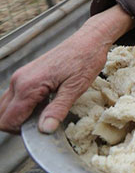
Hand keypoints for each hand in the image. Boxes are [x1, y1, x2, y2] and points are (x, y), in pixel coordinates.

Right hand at [0, 5, 132, 133]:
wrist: (89, 40)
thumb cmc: (85, 60)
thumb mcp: (75, 88)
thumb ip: (57, 110)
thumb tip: (45, 130)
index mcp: (28, 86)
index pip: (8, 121)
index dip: (21, 132)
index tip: (40, 131)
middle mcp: (18, 81)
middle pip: (2, 115)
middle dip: (18, 126)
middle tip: (42, 124)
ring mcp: (21, 76)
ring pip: (6, 106)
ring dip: (20, 116)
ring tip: (45, 113)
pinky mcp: (26, 74)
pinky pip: (15, 96)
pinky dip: (24, 106)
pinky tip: (45, 103)